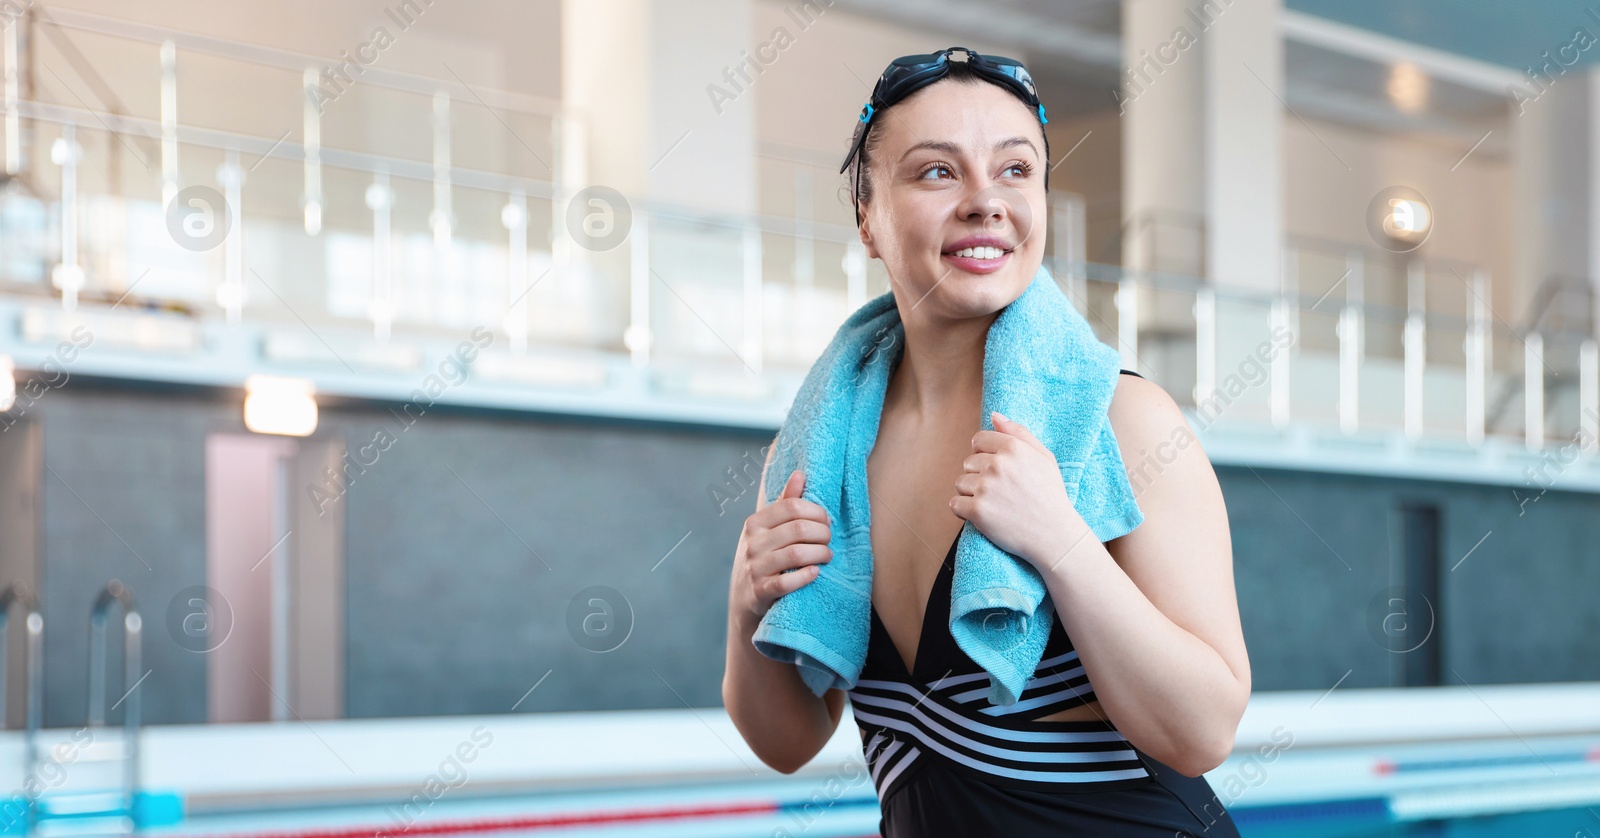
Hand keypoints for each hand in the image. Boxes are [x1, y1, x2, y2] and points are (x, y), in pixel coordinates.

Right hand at [729, 469, 832, 624]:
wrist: (743, 599)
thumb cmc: (762, 558)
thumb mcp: (767, 530)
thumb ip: (785, 503)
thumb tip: (800, 474)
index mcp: (755, 522)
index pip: (792, 506)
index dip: (816, 512)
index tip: (826, 520)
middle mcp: (752, 543)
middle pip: (799, 529)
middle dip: (823, 533)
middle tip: (829, 540)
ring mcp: (755, 567)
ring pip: (797, 554)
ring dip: (821, 554)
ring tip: (827, 555)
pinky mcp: (760, 591)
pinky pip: (788, 582)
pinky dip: (807, 575)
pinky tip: (815, 572)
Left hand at [950, 412, 1090, 569]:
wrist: (1054, 535)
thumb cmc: (1050, 495)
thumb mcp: (1044, 457)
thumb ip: (1019, 433)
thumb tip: (994, 415)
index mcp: (1013, 448)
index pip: (978, 440)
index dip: (985, 455)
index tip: (998, 470)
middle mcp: (997, 464)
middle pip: (968, 462)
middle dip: (979, 475)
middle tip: (1001, 492)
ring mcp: (986, 488)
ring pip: (960, 483)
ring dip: (972, 494)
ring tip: (995, 504)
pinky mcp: (977, 511)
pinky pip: (955, 504)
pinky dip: (964, 511)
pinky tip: (984, 515)